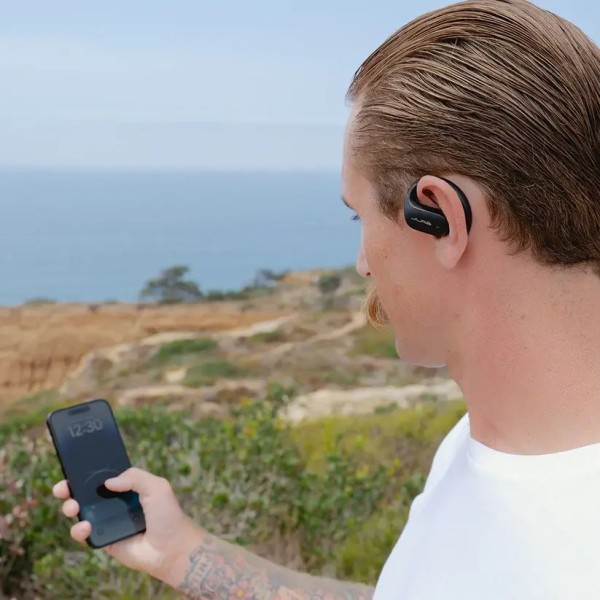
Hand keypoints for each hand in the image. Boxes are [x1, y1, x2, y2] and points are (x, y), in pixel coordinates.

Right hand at [52, 467, 200, 582]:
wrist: (171, 548)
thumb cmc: (167, 515)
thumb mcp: (156, 486)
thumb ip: (134, 477)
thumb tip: (107, 482)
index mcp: (128, 487)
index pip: (103, 477)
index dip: (88, 473)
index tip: (73, 469)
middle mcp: (115, 503)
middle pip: (87, 493)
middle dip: (70, 489)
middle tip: (62, 488)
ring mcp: (108, 521)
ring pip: (81, 512)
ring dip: (70, 507)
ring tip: (73, 507)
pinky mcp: (103, 540)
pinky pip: (84, 534)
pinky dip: (78, 530)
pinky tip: (85, 526)